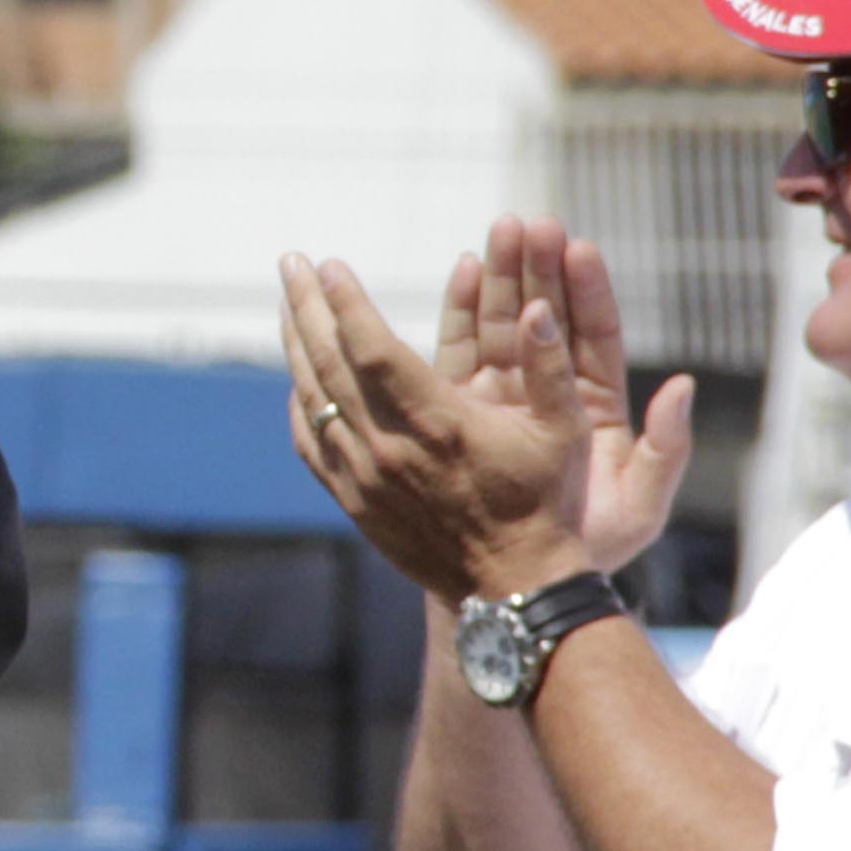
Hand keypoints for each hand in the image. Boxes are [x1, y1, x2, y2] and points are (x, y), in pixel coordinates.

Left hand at [285, 244, 593, 603]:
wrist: (510, 587)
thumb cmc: (542, 503)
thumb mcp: (562, 431)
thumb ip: (549, 365)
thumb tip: (535, 306)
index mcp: (436, 420)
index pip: (371, 346)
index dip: (346, 302)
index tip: (329, 264)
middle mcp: (388, 446)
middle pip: (328, 362)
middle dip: (307, 306)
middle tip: (291, 263)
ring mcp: (364, 475)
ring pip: (312, 398)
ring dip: (296, 346)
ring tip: (288, 304)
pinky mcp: (354, 502)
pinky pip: (310, 442)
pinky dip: (300, 403)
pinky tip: (298, 377)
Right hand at [428, 221, 693, 575]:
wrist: (524, 582)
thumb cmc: (588, 548)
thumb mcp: (642, 503)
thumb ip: (667, 449)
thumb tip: (683, 388)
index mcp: (599, 407)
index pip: (595, 336)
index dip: (588, 292)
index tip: (579, 248)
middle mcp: (551, 392)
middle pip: (547, 316)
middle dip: (540, 268)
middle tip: (532, 222)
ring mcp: (506, 396)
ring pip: (503, 323)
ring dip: (500, 276)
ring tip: (499, 229)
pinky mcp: (463, 408)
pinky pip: (461, 350)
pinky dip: (460, 310)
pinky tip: (460, 270)